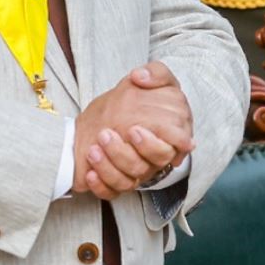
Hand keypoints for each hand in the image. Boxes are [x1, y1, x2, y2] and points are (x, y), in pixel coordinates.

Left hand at [74, 62, 193, 200]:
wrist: (100, 118)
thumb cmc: (130, 100)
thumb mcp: (147, 79)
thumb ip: (155, 73)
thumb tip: (140, 76)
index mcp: (170, 133)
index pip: (174, 145)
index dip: (156, 143)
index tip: (133, 129)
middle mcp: (156, 155)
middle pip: (153, 164)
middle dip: (129, 152)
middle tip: (107, 135)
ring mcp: (139, 171)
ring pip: (131, 179)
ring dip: (110, 164)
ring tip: (93, 148)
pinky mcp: (119, 183)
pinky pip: (113, 192)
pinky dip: (101, 184)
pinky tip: (90, 172)